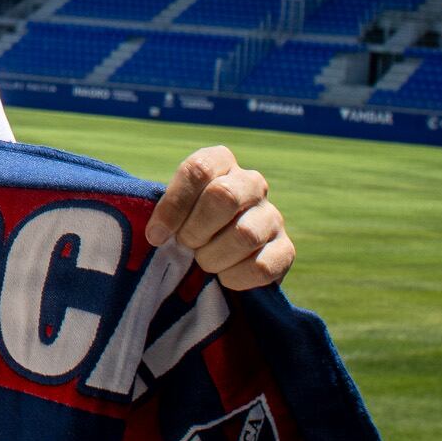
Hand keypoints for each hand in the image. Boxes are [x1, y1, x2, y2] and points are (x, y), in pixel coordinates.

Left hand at [144, 145, 293, 291]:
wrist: (220, 257)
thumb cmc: (185, 225)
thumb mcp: (171, 209)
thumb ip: (160, 210)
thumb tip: (155, 235)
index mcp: (220, 162)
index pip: (198, 169)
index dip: (174, 204)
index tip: (156, 235)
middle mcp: (251, 183)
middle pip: (224, 197)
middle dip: (196, 229)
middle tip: (185, 245)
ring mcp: (272, 216)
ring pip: (245, 234)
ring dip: (214, 256)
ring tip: (204, 262)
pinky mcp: (285, 250)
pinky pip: (262, 266)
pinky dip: (236, 277)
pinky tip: (224, 277)